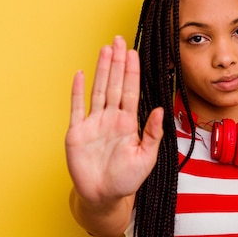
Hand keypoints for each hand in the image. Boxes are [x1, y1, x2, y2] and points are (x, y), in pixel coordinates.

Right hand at [65, 36, 163, 205]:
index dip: (131, 72)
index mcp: (128, 123)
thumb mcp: (146, 158)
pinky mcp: (77, 132)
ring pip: (98, 90)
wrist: (104, 196)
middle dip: (117, 62)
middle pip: (114, 84)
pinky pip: (77, 108)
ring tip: (105, 49)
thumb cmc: (126, 179)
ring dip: (101, 69)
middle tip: (119, 40)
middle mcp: (111, 118)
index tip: (133, 53)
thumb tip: (160, 110)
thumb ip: (152, 133)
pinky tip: (81, 74)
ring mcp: (93, 123)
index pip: (130, 91)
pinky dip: (78, 91)